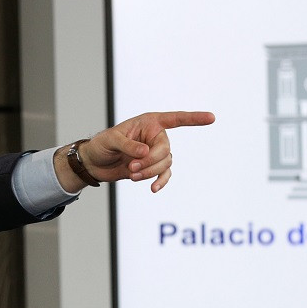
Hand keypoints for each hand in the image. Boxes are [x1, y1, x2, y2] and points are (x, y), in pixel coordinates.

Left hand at [55, 111, 214, 192]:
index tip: (211, 118)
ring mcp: (154, 152)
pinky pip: (164, 174)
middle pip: (165, 150)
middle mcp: (155, 136)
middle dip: (150, 161)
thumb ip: (128, 145)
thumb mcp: (111, 141)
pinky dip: (161, 181)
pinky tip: (153, 189)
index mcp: (149, 123)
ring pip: (165, 164)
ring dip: (150, 172)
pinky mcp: (152, 167)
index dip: (193, 119)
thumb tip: (145, 152)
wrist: (94, 163)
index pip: (175, 119)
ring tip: (131, 175)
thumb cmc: (101, 145)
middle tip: (132, 168)